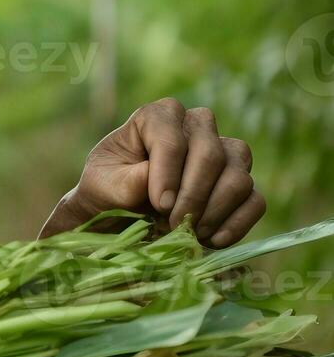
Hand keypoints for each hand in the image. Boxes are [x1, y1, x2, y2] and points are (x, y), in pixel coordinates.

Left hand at [40, 97, 265, 246]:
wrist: (122, 208)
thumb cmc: (109, 188)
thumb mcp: (102, 184)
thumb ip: (124, 181)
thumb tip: (152, 179)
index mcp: (158, 116)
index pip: (173, 139)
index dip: (168, 174)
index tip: (159, 204)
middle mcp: (197, 125)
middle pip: (211, 156)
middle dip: (193, 196)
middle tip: (173, 224)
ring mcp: (225, 152)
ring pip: (238, 177)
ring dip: (214, 212)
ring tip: (188, 234)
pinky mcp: (240, 181)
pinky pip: (255, 201)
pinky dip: (236, 224)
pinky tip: (212, 241)